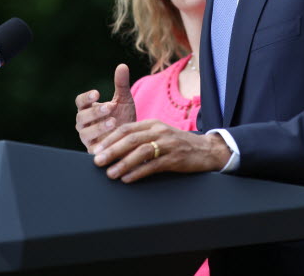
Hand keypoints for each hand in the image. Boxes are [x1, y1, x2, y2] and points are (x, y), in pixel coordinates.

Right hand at [74, 64, 135, 151]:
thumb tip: (122, 65)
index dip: (86, 98)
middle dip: (94, 112)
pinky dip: (102, 144)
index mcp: (88, 109)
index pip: (80, 102)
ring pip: (85, 133)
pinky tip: (113, 140)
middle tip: (109, 107)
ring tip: (113, 122)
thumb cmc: (124, 118)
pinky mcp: (94, 152)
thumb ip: (121, 84)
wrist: (132, 140)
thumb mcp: (124, 100)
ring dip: (98, 127)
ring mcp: (88, 139)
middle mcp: (85, 124)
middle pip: (80, 117)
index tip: (97, 94)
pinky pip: (93, 149)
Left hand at [92, 120, 231, 182]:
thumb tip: (115, 151)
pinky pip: (153, 165)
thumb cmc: (178, 144)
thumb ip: (141, 139)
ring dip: (123, 163)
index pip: (126, 129)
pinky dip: (138, 172)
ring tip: (110, 174)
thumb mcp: (159, 135)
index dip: (110, 139)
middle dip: (112, 150)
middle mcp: (159, 131)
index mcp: (153, 124)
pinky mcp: (175, 158)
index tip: (97, 150)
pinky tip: (128, 179)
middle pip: (131, 139)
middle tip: (98, 161)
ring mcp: (168, 144)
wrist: (206, 150)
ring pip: (141, 151)